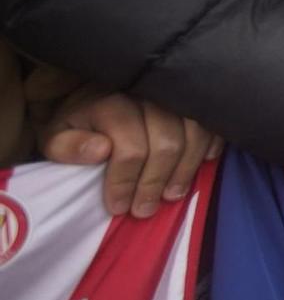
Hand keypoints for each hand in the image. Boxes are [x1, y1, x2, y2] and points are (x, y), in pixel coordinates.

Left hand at [38, 89, 220, 217]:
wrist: (94, 88)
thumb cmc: (76, 120)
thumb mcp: (55, 134)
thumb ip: (67, 145)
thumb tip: (100, 150)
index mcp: (111, 103)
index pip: (130, 149)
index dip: (125, 182)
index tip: (118, 207)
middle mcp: (148, 94)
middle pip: (167, 144)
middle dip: (155, 183)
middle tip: (145, 210)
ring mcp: (175, 94)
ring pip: (195, 133)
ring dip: (185, 170)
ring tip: (172, 195)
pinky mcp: (194, 97)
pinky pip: (213, 123)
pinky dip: (210, 147)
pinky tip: (199, 166)